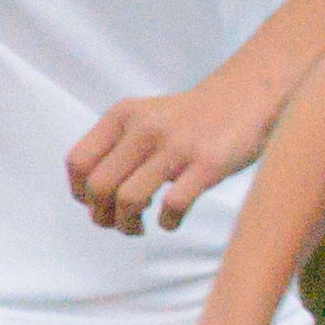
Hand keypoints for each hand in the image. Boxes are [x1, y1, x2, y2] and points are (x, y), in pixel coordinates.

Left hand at [68, 77, 278, 235]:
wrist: (246, 96)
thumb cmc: (191, 118)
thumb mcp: (144, 118)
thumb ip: (118, 147)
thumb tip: (94, 198)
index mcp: (123, 116)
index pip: (78, 162)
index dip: (80, 193)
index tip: (95, 204)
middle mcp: (144, 128)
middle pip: (99, 187)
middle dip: (102, 216)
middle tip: (116, 224)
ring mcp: (177, 146)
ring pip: (129, 200)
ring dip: (128, 225)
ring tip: (138, 228)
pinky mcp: (207, 164)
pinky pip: (173, 205)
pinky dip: (167, 222)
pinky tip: (171, 220)